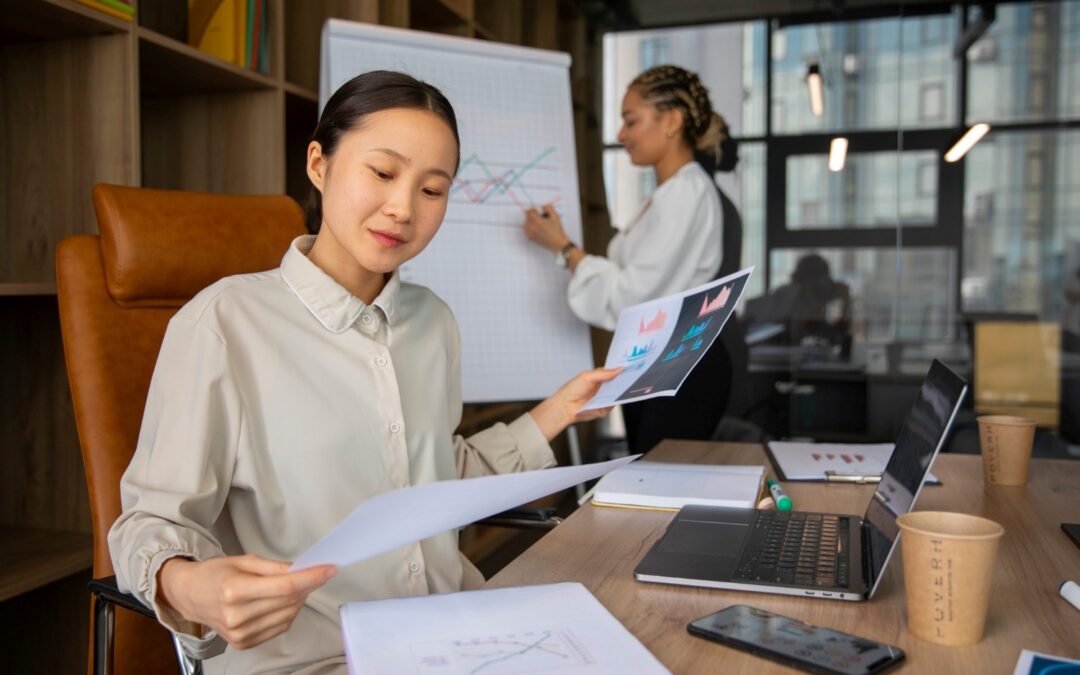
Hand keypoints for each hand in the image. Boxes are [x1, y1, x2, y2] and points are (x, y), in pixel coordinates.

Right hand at [156, 554, 336, 649]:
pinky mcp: (243, 643)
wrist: (190, 596)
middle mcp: (236, 615)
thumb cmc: (216, 574)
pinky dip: (288, 613)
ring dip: (299, 600)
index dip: (311, 578)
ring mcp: (239, 633)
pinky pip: (279, 628)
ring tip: (294, 586)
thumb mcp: (244, 561)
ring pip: (288, 616)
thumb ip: (275, 567)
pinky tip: (282, 602)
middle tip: (314, 572)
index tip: (329, 569)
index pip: (284, 587)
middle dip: (308, 585)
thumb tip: (302, 570)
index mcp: (234, 590)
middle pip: (288, 601)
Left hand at [522, 204, 569, 252]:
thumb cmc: (557, 230)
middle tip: (540, 218)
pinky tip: (537, 228)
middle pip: (527, 217)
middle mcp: (532, 227)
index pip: (529, 211)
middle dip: (532, 215)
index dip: (534, 210)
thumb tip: (542, 206)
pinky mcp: (530, 237)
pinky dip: (529, 227)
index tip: (539, 212)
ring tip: (539, 223)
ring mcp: (530, 233)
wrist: (557, 243)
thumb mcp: (555, 216)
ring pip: (525, 223)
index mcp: (537, 221)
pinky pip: (526, 229)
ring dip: (530, 221)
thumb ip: (548, 207)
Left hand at [530, 367, 621, 439]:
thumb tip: (618, 369)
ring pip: (617, 395)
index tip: (629, 368)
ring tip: (626, 386)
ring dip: (621, 392)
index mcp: (599, 378)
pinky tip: (613, 398)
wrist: (565, 407)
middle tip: (631, 377)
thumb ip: (603, 373)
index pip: (614, 373)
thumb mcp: (587, 376)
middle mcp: (603, 388)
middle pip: (618, 384)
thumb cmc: (571, 390)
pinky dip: (613, 402)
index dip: (621, 371)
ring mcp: (604, 399)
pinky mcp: (604, 409)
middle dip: (625, 381)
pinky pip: (612, 405)